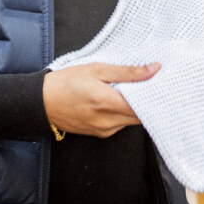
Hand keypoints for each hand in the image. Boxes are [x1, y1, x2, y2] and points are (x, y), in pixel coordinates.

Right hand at [43, 62, 159, 137]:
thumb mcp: (97, 69)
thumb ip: (128, 72)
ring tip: (135, 90)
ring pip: (131, 121)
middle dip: (148, 101)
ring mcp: (103, 130)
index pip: (144, 105)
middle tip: (153, 84)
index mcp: (107, 103)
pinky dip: (125, 113)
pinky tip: (121, 100)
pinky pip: (121, 124)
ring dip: (136, 107)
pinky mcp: (100, 134)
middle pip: (141, 115)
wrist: (40, 102)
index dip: (156, 94)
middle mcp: (107, 122)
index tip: (163, 82)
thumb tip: (154, 69)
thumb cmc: (66, 82)